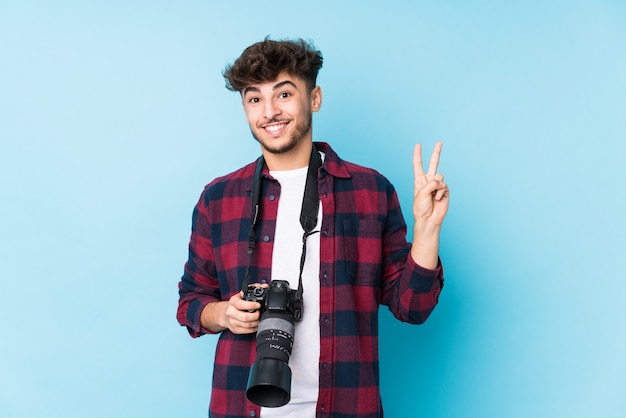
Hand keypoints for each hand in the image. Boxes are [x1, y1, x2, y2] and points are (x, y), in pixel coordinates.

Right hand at [201, 286, 266, 333]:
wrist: (225, 313)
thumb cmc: (236, 303)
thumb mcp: (242, 294)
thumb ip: (254, 288)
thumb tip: (264, 286)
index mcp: (233, 302)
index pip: (240, 305)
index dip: (251, 305)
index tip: (258, 305)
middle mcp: (230, 312)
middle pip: (245, 317)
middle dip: (256, 316)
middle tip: (260, 313)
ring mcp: (232, 322)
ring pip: (247, 325)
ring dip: (256, 322)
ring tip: (259, 319)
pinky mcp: (235, 329)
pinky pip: (247, 331)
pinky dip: (254, 328)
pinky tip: (256, 324)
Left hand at [410, 142, 448, 268]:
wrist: (429, 219)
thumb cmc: (421, 208)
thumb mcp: (421, 193)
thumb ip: (430, 183)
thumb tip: (441, 180)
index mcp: (419, 181)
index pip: (418, 165)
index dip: (418, 155)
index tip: (418, 145)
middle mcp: (428, 181)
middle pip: (433, 164)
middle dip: (436, 153)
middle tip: (439, 142)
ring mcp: (437, 186)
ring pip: (440, 177)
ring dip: (436, 186)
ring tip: (433, 196)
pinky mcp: (444, 191)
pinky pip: (444, 186)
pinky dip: (441, 192)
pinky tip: (438, 199)